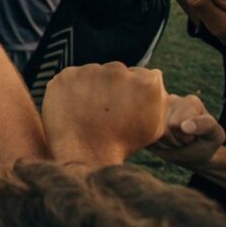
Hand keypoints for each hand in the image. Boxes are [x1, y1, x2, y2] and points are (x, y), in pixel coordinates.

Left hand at [41, 63, 167, 166]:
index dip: (129, 93)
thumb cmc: (123, 144)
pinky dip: (70, 90)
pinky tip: (73, 108)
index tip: (122, 109)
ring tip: (87, 112)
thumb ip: (158, 98)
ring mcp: (90, 71)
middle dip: (110, 88)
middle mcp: (119, 70)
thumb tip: (154, 73)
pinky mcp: (67, 76)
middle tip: (103, 112)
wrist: (87, 156)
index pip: (137, 76)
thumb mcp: (154, 126)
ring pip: (91, 74)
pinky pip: (70, 78)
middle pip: (114, 72)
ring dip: (90, 88)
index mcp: (146, 81)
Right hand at [148, 94, 224, 168]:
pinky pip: (141, 135)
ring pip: (150, 132)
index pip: (177, 123)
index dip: (184, 136)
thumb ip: (206, 126)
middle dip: (173, 140)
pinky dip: (151, 143)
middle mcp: (170, 100)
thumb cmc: (205, 142)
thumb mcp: (214, 136)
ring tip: (174, 140)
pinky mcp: (143, 118)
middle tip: (183, 140)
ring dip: (163, 143)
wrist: (193, 153)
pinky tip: (161, 140)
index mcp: (190, 102)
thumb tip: (183, 126)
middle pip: (163, 128)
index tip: (194, 137)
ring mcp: (154, 109)